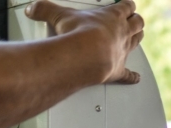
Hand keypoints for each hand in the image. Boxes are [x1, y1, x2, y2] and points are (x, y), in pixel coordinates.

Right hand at [25, 0, 144, 83]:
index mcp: (112, 16)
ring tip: (138, 37)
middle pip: (137, 24)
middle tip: (135, 21)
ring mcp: (122, 51)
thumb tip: (32, 8)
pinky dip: (132, 76)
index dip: (127, 5)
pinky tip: (135, 78)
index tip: (127, 5)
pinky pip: (129, 74)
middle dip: (136, 21)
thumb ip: (44, 9)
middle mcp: (121, 33)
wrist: (86, 57)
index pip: (126, 6)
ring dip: (138, 39)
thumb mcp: (58, 15)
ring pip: (137, 42)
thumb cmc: (78, 35)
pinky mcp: (119, 70)